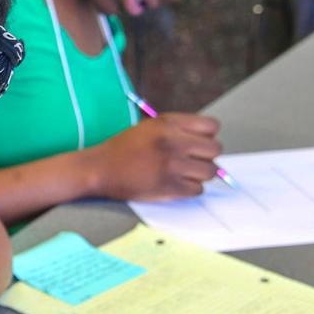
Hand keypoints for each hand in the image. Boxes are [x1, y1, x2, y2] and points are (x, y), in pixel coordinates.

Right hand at [90, 113, 221, 200]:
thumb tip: (207, 143)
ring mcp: (172, 165)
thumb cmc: (123, 149)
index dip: (207, 137)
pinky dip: (190, 190)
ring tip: (183, 174)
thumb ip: (178, 130)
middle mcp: (173, 142)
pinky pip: (197, 190)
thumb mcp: (149, 127)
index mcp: (169, 123)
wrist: (98, 169)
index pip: (212, 126)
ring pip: (209, 172)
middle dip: (206, 157)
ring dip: (199, 175)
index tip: (196, 144)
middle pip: (215, 150)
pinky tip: (175, 185)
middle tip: (191, 162)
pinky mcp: (169, 186)